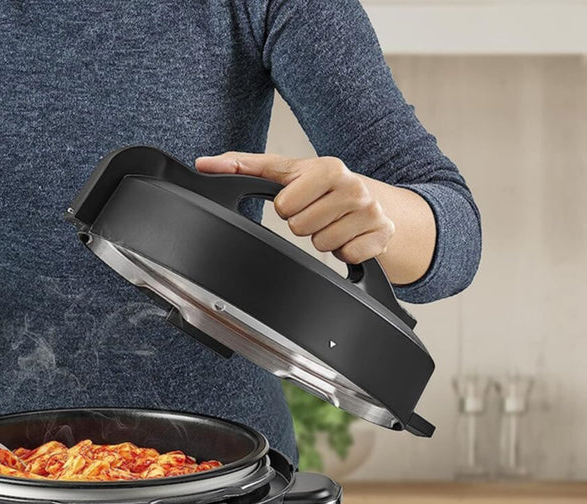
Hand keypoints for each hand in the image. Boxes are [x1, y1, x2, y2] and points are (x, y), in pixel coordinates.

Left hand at [195, 152, 395, 265]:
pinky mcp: (382, 236)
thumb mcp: (288, 173)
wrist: (377, 202)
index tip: (298, 201)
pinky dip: (346, 254)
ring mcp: (371, 212)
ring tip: (332, 224)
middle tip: (317, 214)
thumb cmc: (323, 187)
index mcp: (329, 168)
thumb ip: (245, 166)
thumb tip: (205, 163)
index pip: (285, 206)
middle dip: (304, 225)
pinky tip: (349, 237)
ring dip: (323, 240)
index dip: (286, 208)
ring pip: (323, 246)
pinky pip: (348, 257)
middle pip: (301, 228)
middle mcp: (354, 187)